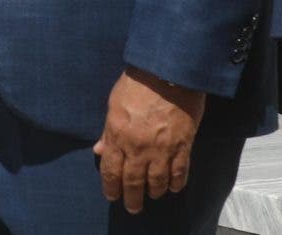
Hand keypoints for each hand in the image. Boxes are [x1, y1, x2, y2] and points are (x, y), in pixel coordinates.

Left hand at [94, 66, 206, 212]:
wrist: (168, 73)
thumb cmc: (137, 84)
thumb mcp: (114, 104)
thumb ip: (107, 131)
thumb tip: (98, 150)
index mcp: (117, 135)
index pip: (111, 170)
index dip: (111, 186)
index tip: (112, 195)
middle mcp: (138, 147)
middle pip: (133, 182)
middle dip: (132, 198)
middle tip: (132, 207)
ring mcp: (162, 149)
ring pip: (157, 182)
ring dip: (155, 192)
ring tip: (153, 195)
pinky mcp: (183, 146)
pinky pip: (179, 173)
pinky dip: (176, 183)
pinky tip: (173, 187)